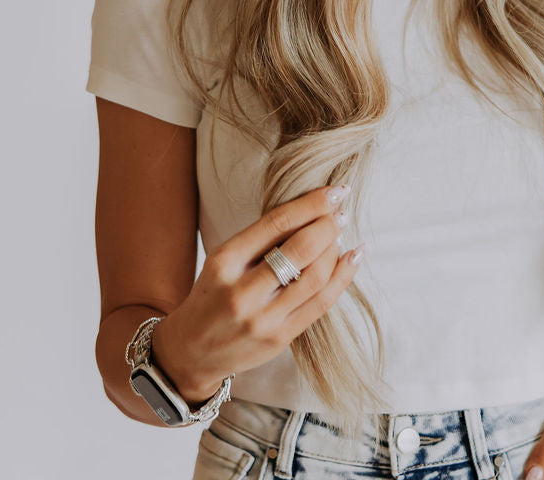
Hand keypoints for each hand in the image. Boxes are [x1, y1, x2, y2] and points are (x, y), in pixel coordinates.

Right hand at [150, 184, 362, 403]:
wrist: (191, 352)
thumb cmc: (213, 294)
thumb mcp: (223, 259)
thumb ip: (261, 239)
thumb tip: (312, 209)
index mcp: (225, 261)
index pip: (277, 223)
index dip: (312, 203)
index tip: (335, 191)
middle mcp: (242, 291)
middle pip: (301, 249)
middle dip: (329, 224)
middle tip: (341, 212)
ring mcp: (262, 319)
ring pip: (316, 277)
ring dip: (336, 249)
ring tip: (340, 234)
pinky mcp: (279, 339)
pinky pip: (321, 304)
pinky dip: (343, 277)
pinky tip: (353, 258)